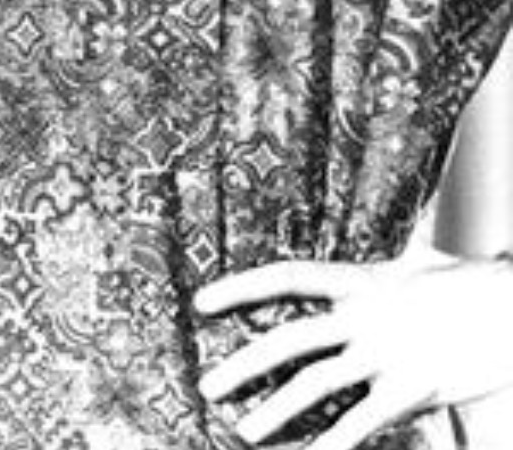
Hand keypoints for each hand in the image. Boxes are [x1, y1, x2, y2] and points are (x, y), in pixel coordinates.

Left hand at [195, 253, 512, 447]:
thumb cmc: (474, 285)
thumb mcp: (421, 263)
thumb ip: (390, 265)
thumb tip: (391, 245)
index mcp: (362, 280)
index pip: (286, 278)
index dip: (240, 289)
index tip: (199, 303)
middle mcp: (365, 317)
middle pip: (288, 340)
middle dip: (244, 366)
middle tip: (207, 386)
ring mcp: (387, 353)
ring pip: (315, 384)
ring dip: (276, 410)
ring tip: (243, 429)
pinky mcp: (412, 388)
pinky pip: (363, 420)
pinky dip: (334, 441)